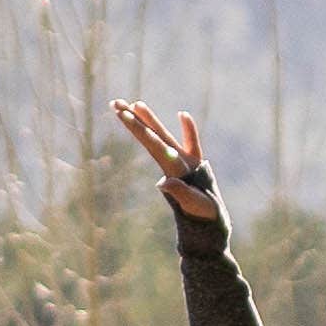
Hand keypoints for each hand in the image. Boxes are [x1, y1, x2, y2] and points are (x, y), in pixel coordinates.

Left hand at [112, 95, 220, 227]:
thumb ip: (180, 193)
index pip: (150, 142)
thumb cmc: (201, 215)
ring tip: (137, 104)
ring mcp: (183, 162)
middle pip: (150, 135)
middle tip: (116, 103)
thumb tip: (163, 183)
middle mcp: (172, 162)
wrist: (209, 222)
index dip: (138, 127)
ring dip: (151, 120)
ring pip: (164, 136)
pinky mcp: (196, 164)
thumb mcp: (192, 205)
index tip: (123, 112)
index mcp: (171, 168)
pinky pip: (192, 143)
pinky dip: (189, 129)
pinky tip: (182, 114)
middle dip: (134, 119)